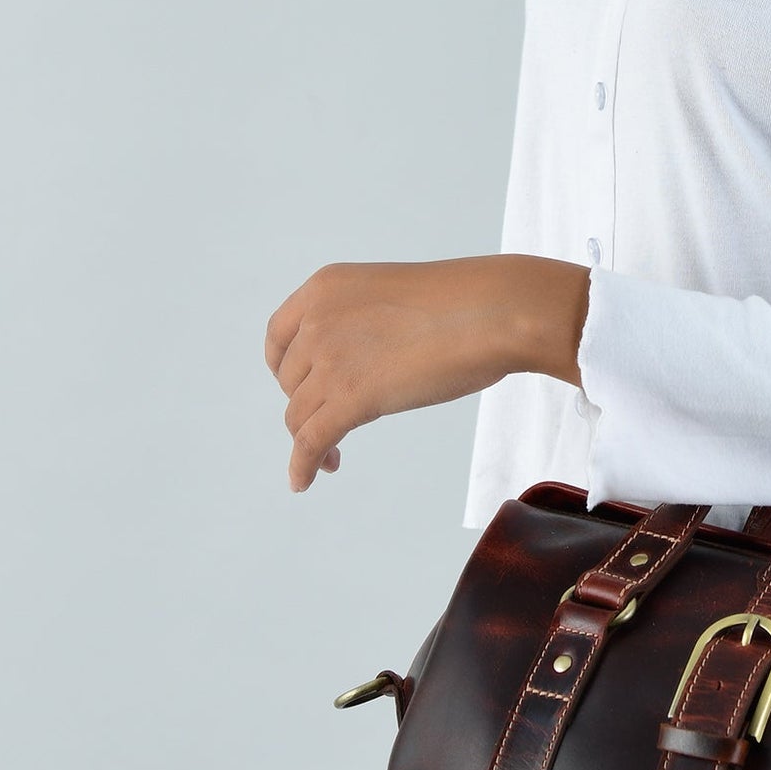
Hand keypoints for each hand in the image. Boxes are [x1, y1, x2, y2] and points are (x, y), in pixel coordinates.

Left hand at [264, 254, 590, 491]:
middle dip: (307, 403)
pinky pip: (310, 441)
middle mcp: (317, 321)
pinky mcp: (350, 398)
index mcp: (325, 288)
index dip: (283, 369)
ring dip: (309, 440)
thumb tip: (361, 363)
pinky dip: (302, 466)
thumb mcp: (392, 297)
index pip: (278, 336)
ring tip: (333, 456)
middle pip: (290, 380)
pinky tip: (304, 481)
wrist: (492, 311)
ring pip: (298, 415)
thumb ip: (364, 323)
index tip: (300, 387)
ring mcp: (330, 359)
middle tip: (334, 421)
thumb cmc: (465, 303)